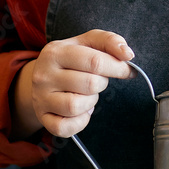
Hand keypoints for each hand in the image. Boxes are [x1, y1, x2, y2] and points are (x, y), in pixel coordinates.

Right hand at [10, 29, 134, 138]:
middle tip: (98, 80)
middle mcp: (44, 75)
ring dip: (90, 102)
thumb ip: (109, 41)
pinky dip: (80, 121)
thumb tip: (127, 54)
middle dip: (102, 83)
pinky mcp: (43, 118)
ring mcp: (41, 98)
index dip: (118, 68)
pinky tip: (81, 111)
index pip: (95, 61)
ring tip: (87, 94)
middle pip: (89, 84)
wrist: (41, 77)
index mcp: (55, 52)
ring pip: (76, 106)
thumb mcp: (87, 43)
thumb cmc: (71, 59)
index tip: (127, 70)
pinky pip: (65, 127)